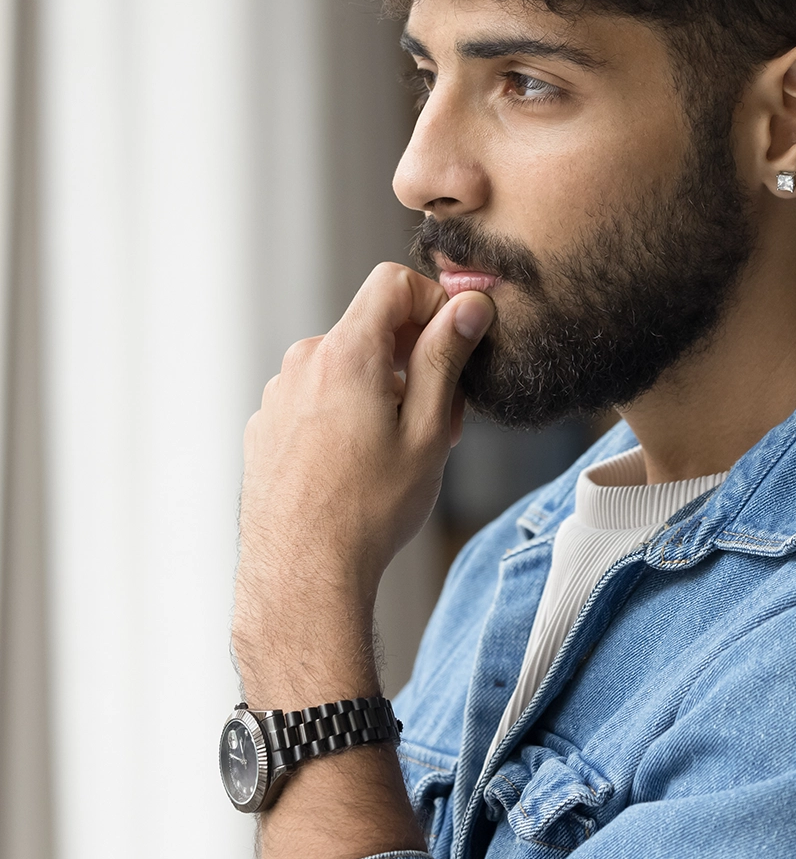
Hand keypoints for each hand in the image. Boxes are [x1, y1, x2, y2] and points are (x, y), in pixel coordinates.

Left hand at [233, 262, 493, 703]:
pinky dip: (346, 417)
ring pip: (345, 369)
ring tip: (401, 455)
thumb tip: (467, 305)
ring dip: (380, 393)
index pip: (392, 282)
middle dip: (413, 360)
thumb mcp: (426, 429)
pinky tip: (359, 469)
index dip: (433, 303)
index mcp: (344, 353)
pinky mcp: (265, 428)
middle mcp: (302, 363)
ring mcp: (278, 396)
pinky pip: (317, 401)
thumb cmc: (369, 509)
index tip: (455, 343)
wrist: (302, 575)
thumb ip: (445, 357)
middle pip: (371, 329)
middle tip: (442, 421)